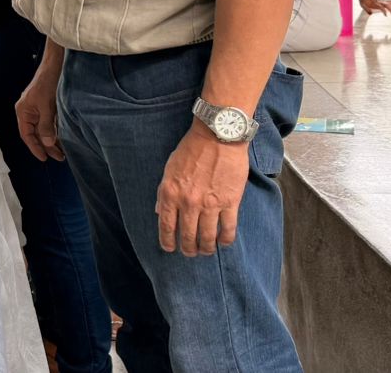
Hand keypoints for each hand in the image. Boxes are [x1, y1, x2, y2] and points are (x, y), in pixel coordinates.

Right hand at [15, 70, 64, 160]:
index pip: (27, 135)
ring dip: (52, 140)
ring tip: (62, 152)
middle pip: (35, 134)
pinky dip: (54, 131)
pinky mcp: (46, 107)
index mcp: (23, 112)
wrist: (55, 66)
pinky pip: (49, 123)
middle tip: (59, 157)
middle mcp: (28, 112)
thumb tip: (48, 143)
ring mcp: (37, 109)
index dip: (35, 147)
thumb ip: (46, 126)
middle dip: (46, 146)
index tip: (44, 158)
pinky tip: (61, 138)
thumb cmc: (47, 82)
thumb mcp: (47, 106)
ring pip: (43, 129)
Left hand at [155, 123, 249, 256]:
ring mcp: (210, 204)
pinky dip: (225, 240)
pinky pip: (228, 229)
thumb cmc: (191, 150)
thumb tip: (159, 212)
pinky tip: (224, 243)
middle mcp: (188, 202)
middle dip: (188, 249)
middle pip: (187, 236)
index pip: (166, 226)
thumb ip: (164, 193)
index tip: (170, 248)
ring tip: (206, 251)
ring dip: (206, 248)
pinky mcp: (230, 203)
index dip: (167, 242)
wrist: (217, 137)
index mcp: (170, 193)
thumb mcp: (169, 169)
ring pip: (207, 237)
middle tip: (190, 252)